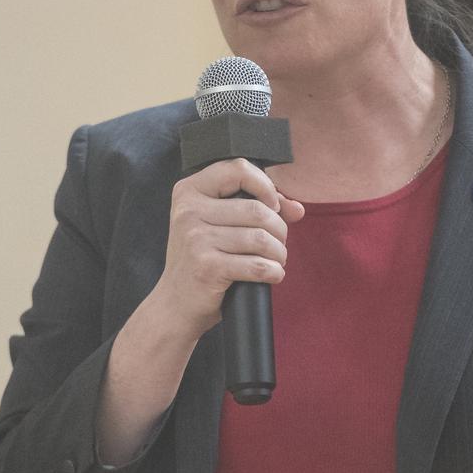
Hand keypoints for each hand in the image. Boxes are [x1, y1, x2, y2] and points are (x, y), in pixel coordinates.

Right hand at [155, 158, 304, 342]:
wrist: (175, 303)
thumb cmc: (203, 260)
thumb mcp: (218, 225)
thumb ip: (255, 207)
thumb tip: (297, 208)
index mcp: (189, 191)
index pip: (238, 169)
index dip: (265, 186)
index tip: (273, 206)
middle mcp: (189, 211)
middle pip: (257, 209)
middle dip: (279, 229)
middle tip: (278, 244)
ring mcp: (196, 239)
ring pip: (261, 238)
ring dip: (279, 253)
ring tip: (276, 261)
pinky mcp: (207, 267)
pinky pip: (258, 265)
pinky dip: (274, 272)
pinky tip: (273, 275)